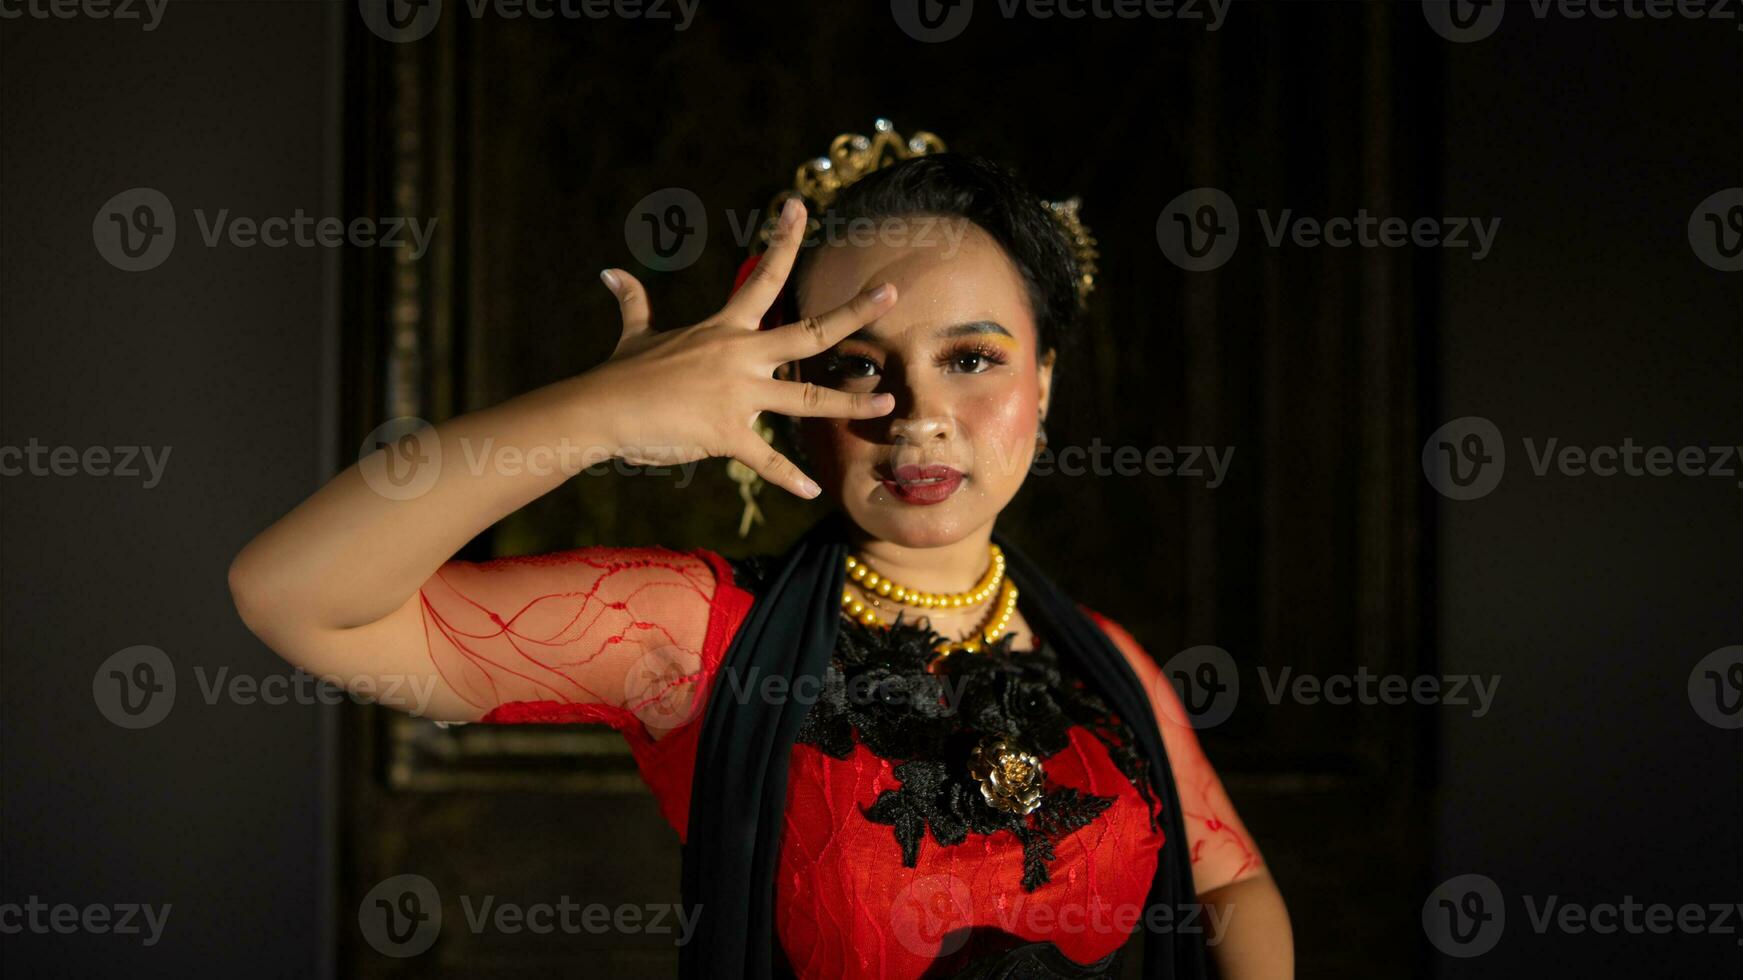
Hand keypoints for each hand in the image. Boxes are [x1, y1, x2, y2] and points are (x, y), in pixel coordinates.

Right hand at [586, 199, 896, 497]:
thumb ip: (633, 303)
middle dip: (854, 312)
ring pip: (808, 398)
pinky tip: (813, 491)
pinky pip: (767, 459)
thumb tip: (609, 273)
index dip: (782, 240)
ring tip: (888, 403)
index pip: (762, 277)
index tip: (799, 207)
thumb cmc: (620, 375)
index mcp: (725, 329)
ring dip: (850, 402)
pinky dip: (789, 479)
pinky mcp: (727, 434)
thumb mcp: (635, 334)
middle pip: (810, 331)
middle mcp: (740, 356)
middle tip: (891, 292)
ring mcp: (738, 395)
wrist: (600, 410)